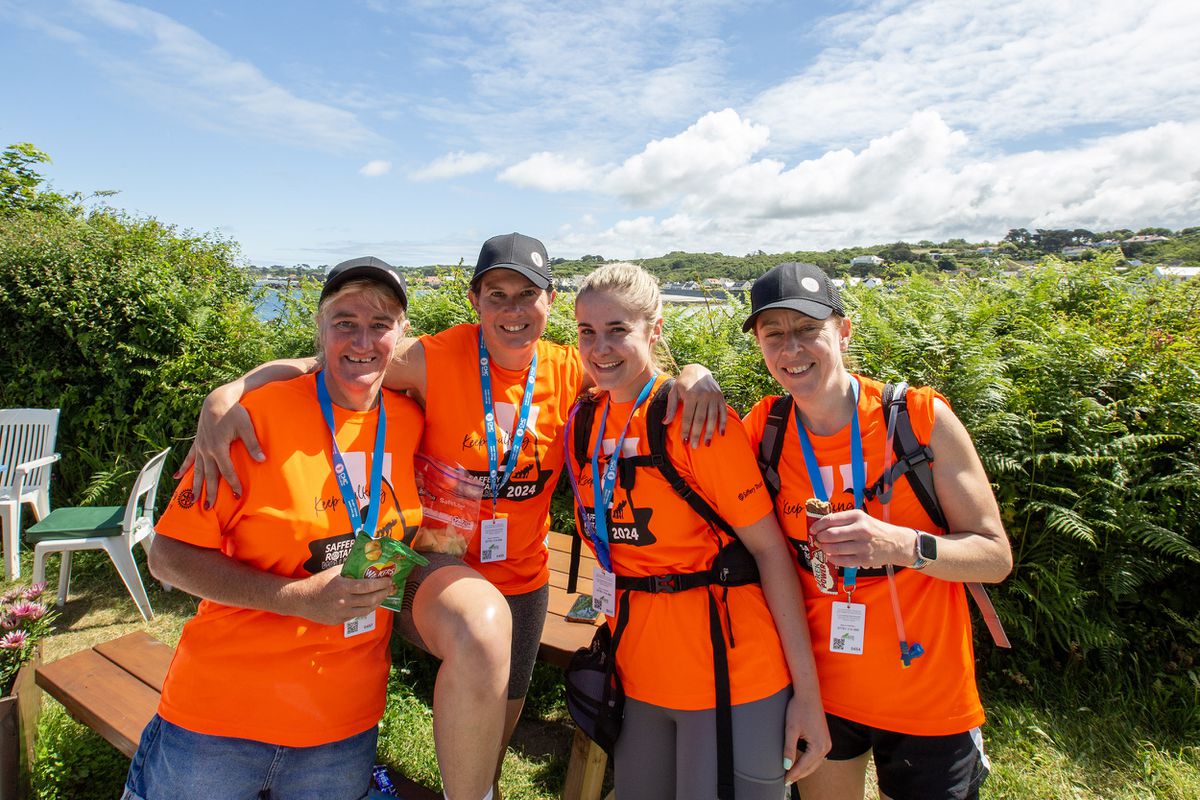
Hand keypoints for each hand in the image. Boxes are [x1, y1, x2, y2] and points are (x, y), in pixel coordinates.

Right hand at [177, 385, 264, 504]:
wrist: (217, 399)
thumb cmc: (234, 412)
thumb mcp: (246, 426)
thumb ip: (253, 444)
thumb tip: (262, 459)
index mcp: (218, 448)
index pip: (227, 471)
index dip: (233, 484)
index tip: (238, 495)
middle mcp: (207, 450)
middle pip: (209, 475)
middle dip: (209, 492)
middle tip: (208, 508)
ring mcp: (200, 447)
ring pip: (198, 470)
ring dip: (196, 486)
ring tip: (193, 501)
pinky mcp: (197, 442)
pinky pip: (189, 458)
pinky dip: (184, 468)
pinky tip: (177, 478)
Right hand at [283, 567, 394, 625]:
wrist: (301, 600)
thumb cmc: (317, 582)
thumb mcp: (333, 571)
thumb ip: (349, 568)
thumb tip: (365, 562)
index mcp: (343, 587)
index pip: (368, 586)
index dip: (381, 584)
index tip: (389, 580)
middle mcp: (344, 601)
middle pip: (370, 599)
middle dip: (383, 593)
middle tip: (390, 588)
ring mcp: (342, 613)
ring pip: (366, 610)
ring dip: (377, 603)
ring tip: (382, 596)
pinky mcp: (339, 621)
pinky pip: (356, 615)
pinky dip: (365, 609)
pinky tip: (369, 604)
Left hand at [664, 364, 727, 447]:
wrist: (698, 370)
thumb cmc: (683, 383)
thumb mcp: (674, 391)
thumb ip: (671, 407)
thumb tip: (665, 422)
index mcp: (690, 394)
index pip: (688, 416)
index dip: (686, 430)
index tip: (685, 442)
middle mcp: (703, 395)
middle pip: (700, 419)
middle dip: (697, 434)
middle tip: (695, 446)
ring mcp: (713, 396)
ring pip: (712, 417)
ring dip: (710, 432)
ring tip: (707, 444)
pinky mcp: (720, 397)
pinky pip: (723, 412)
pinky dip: (723, 423)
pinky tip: (721, 434)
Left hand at [783, 692, 829, 782]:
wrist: (808, 694)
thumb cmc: (799, 708)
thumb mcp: (791, 729)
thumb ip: (789, 749)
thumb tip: (786, 766)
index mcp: (819, 746)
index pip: (803, 766)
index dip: (793, 774)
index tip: (784, 781)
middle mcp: (826, 746)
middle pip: (811, 767)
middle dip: (799, 774)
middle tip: (787, 781)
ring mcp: (827, 742)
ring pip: (815, 763)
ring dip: (804, 770)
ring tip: (793, 775)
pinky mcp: (825, 738)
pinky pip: (817, 756)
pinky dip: (809, 762)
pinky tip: (801, 764)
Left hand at [808, 510, 911, 568]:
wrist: (896, 543)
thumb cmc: (874, 529)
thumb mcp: (862, 518)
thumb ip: (843, 521)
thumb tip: (821, 526)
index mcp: (857, 516)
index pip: (831, 519)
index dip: (818, 525)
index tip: (813, 529)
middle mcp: (860, 530)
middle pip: (831, 534)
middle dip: (820, 538)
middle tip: (817, 539)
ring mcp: (863, 545)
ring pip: (834, 548)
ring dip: (824, 548)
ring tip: (823, 547)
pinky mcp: (864, 559)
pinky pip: (842, 560)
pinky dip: (832, 558)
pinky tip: (831, 556)